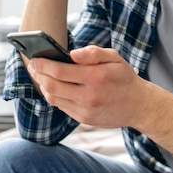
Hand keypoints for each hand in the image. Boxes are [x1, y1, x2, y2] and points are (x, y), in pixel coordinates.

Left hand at [28, 45, 147, 128]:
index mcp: (96, 77)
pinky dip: (54, 95)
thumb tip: (71, 53)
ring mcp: (85, 110)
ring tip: (41, 75)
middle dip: (38, 74)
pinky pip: (61, 106)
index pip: (59, 70)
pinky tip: (54, 86)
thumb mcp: (114, 58)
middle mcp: (89, 96)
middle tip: (33, 65)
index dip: (42, 64)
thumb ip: (93, 53)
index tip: (34, 58)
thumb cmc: (124, 77)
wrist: (138, 105)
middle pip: (51, 86)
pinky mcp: (84, 119)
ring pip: (53, 98)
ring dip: (43, 86)